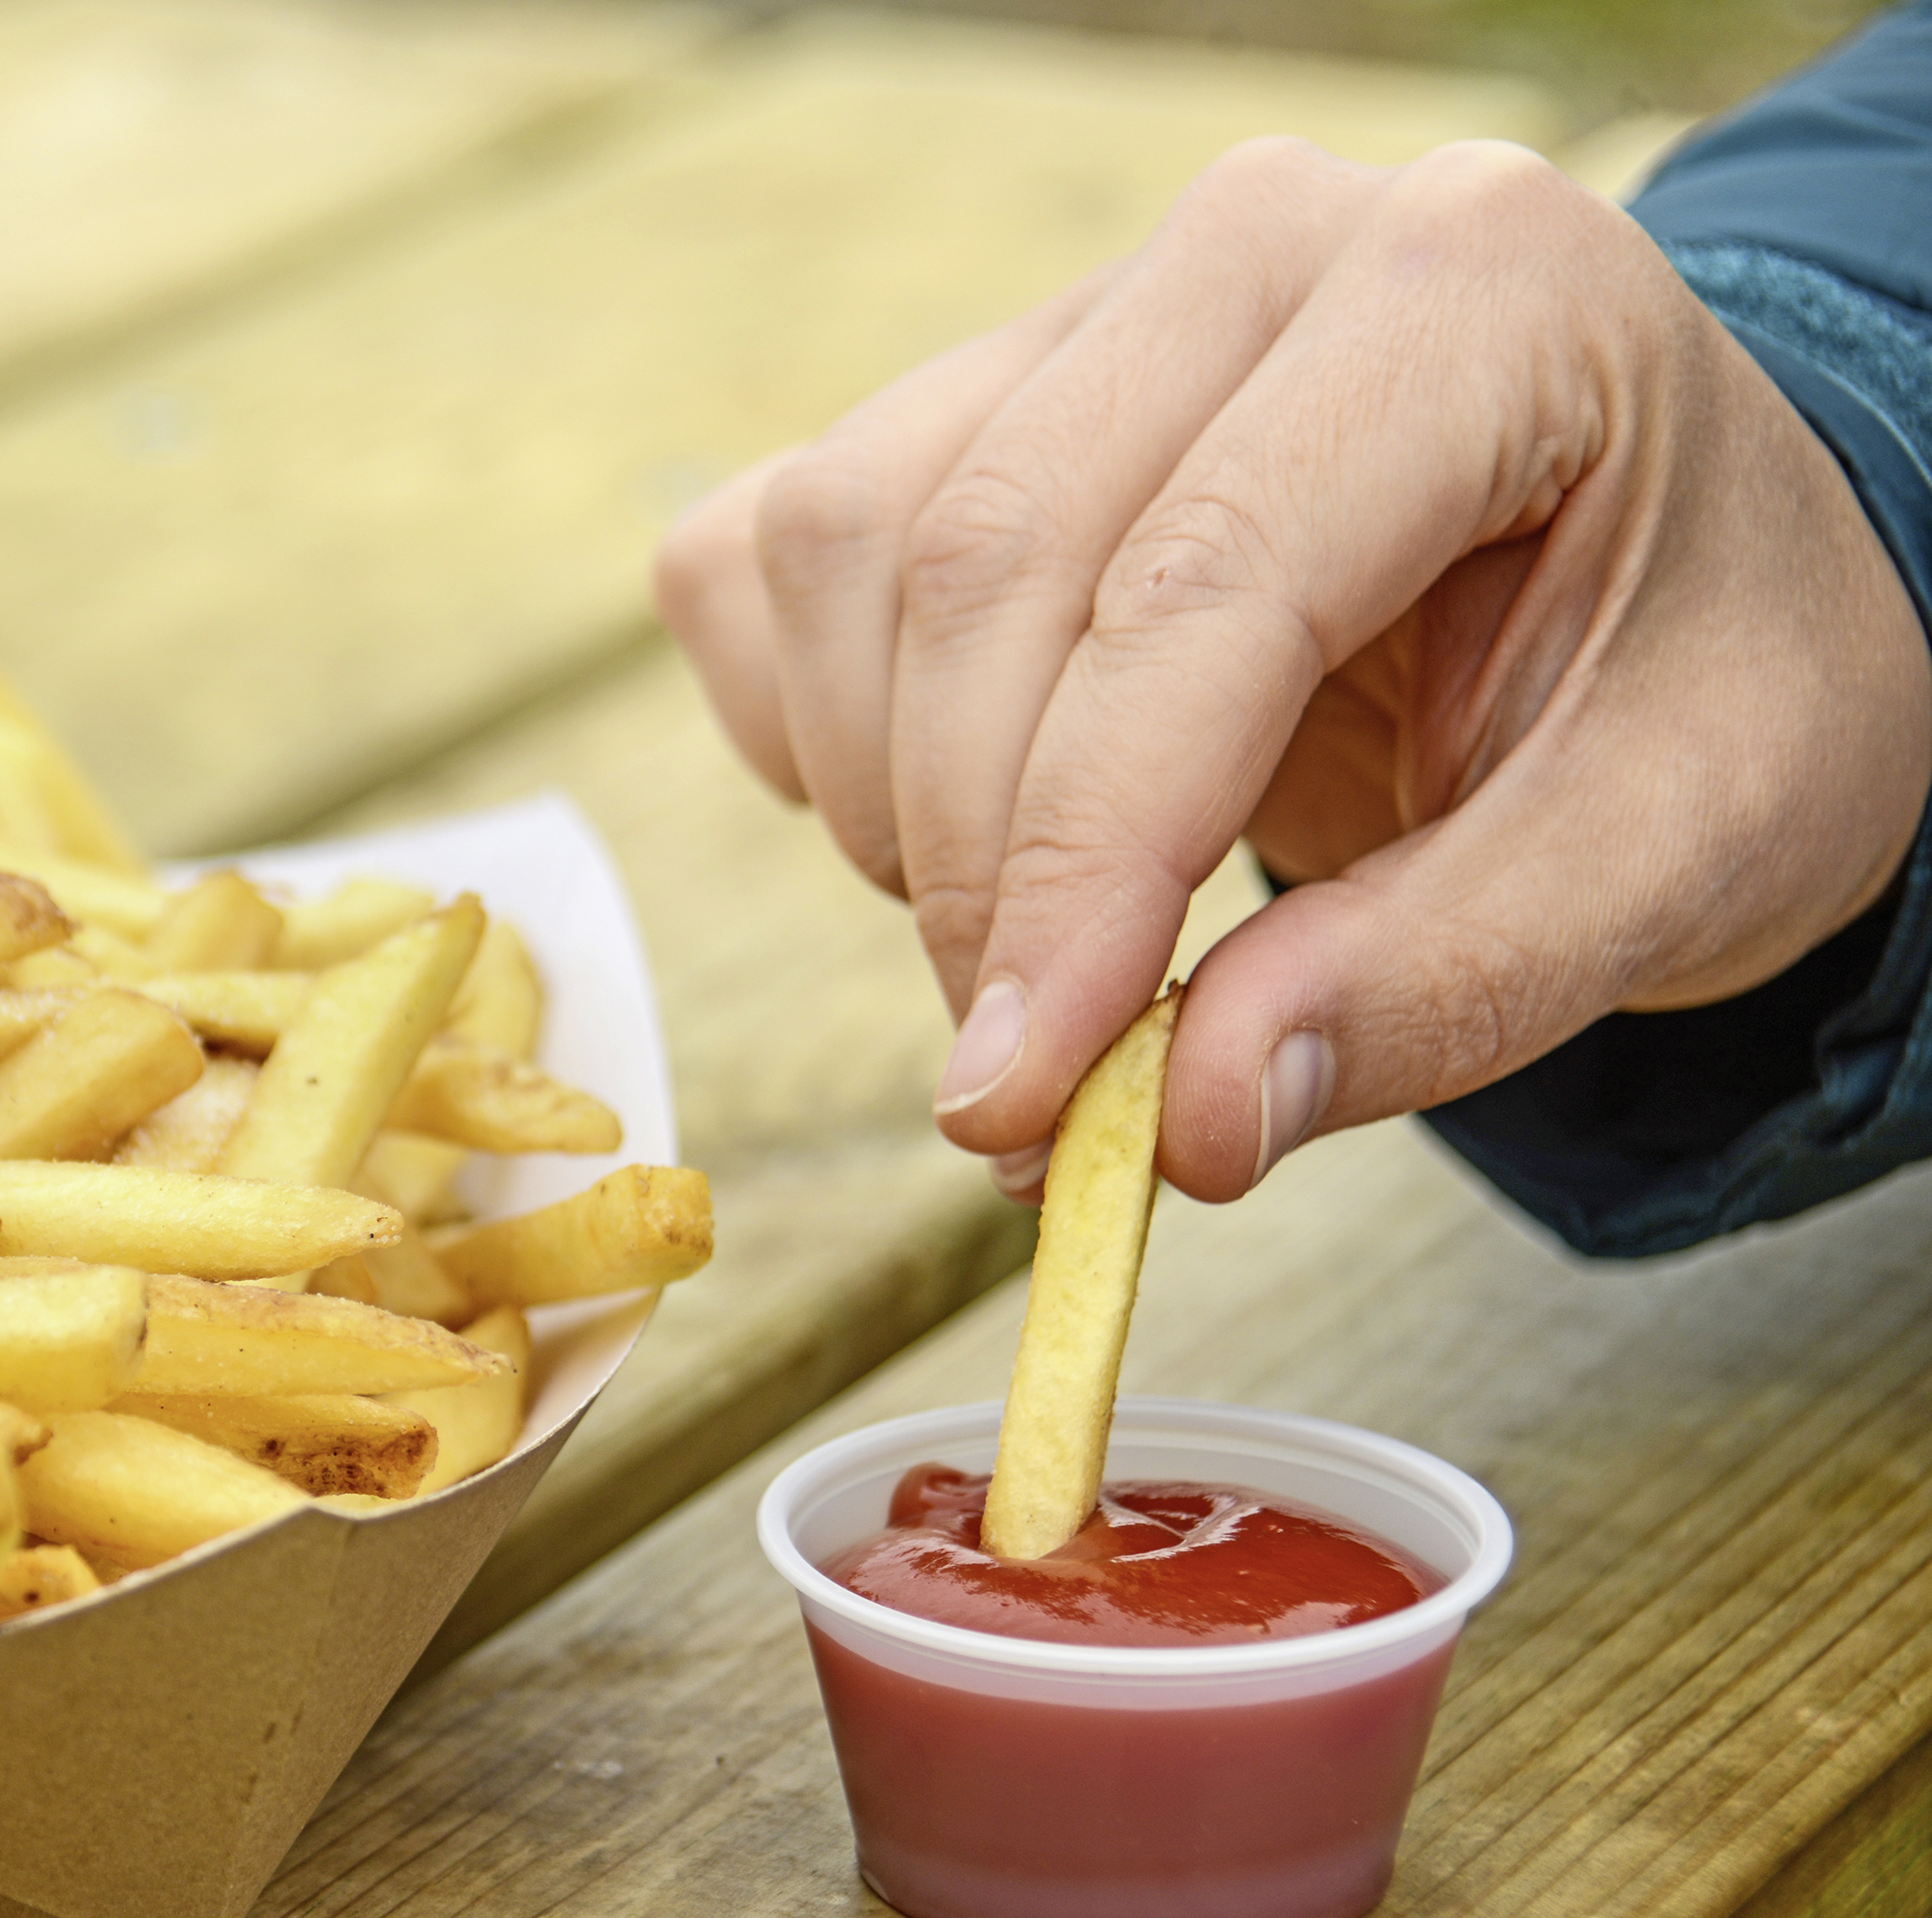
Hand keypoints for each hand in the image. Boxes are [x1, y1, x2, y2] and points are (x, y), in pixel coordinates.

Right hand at [655, 136, 1931, 1202]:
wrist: (1656, 578)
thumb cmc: (1697, 688)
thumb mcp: (1679, 854)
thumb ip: (1451, 984)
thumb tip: (1182, 1127)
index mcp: (1478, 290)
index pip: (1198, 588)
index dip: (1080, 869)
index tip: (1023, 1100)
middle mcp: (1254, 243)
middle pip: (981, 567)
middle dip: (972, 877)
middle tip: (1034, 1088)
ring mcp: (1082, 305)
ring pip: (845, 555)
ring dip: (887, 807)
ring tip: (1045, 937)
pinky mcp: (954, 393)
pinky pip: (766, 556)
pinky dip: (805, 727)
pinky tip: (954, 810)